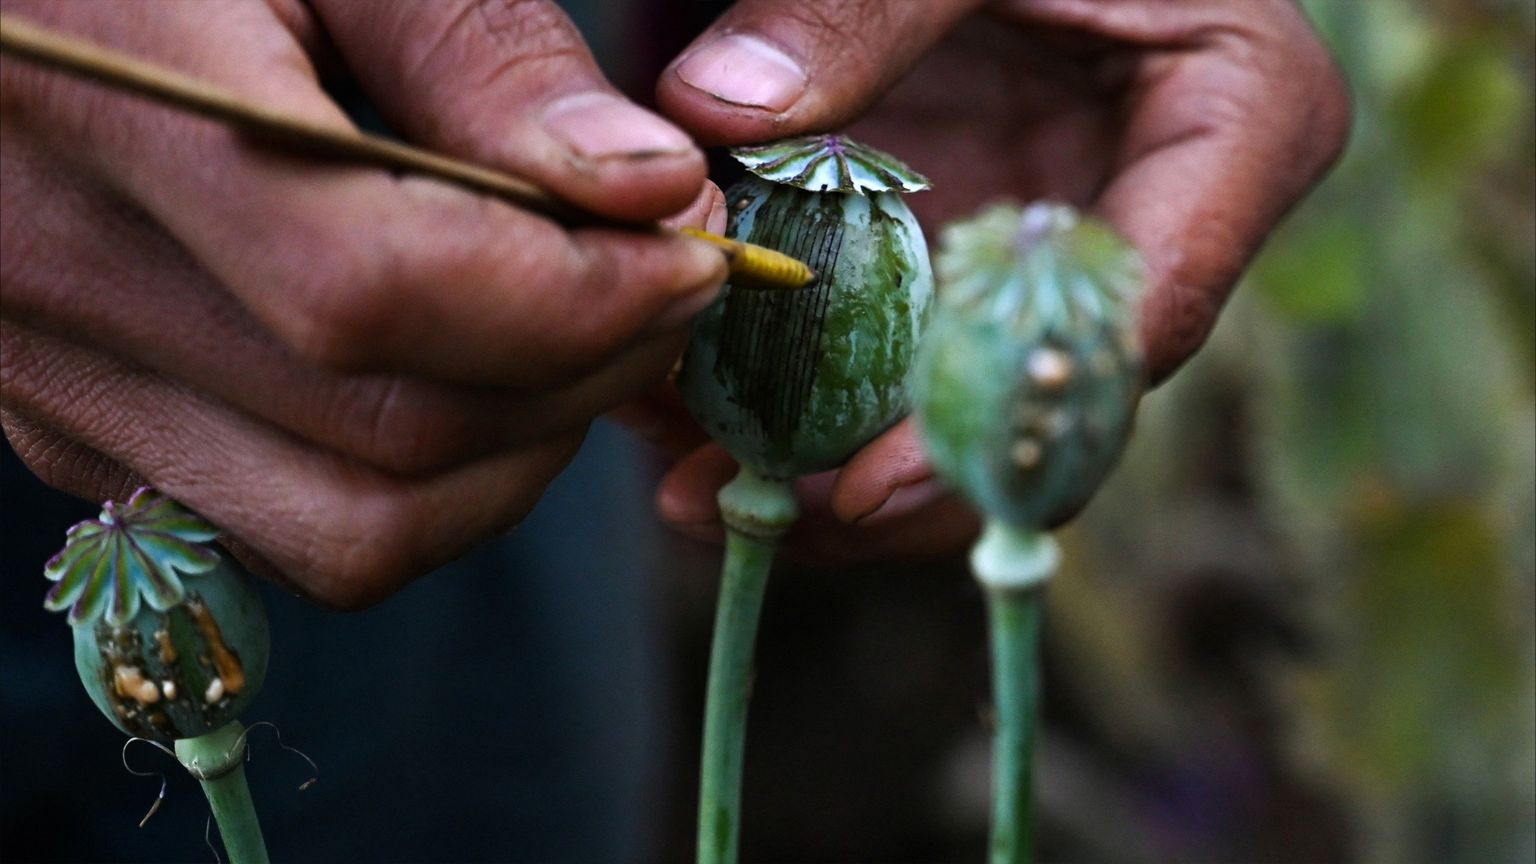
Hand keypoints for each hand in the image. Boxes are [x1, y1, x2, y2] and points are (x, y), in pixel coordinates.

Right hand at [0, 0, 727, 606]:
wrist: (35, 2)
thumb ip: (485, 57)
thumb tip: (653, 195)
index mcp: (104, 100)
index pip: (377, 288)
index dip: (579, 297)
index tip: (693, 253)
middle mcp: (50, 274)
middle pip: (392, 429)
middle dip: (583, 372)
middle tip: (663, 282)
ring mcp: (52, 379)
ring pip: (355, 532)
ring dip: (517, 455)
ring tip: (575, 337)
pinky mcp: (76, 435)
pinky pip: (297, 539)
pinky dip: (427, 489)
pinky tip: (467, 378)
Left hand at [648, 0, 1350, 560]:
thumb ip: (862, 7)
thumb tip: (717, 111)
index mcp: (1235, 124)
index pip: (1149, 306)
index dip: (1010, 416)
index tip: (872, 489)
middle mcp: (1160, 219)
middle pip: (1045, 397)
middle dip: (887, 478)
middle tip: (734, 510)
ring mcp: (1061, 250)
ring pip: (961, 403)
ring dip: (823, 455)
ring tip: (684, 484)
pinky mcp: (979, 255)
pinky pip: (902, 352)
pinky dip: (799, 389)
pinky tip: (689, 415)